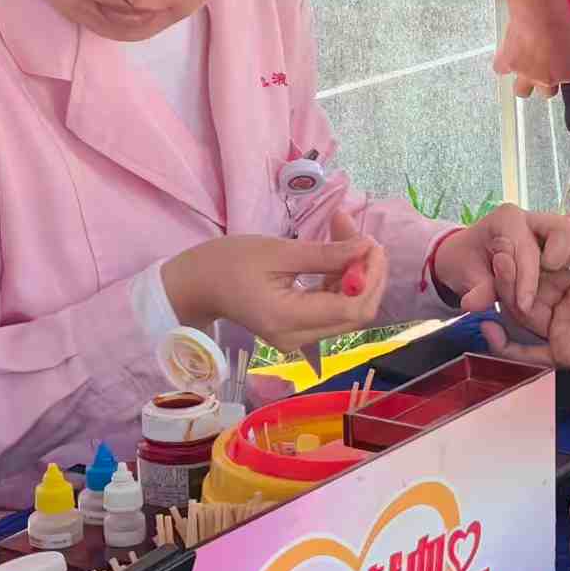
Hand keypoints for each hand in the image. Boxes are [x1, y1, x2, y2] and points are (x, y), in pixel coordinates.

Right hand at [161, 212, 387, 353]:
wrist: (197, 285)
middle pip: (356, 314)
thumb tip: (365, 249)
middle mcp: (298, 338)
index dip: (371, 278)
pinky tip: (336, 252)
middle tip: (363, 236)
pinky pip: (332, 309)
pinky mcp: (299, 330)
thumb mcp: (278, 252)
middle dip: (368, 274)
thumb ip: (325, 254)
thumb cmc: (229, 263)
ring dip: (355, 273)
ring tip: (345, 232)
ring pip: (347, 310)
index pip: (352, 310)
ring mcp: (299, 338)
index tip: (372, 244)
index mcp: (289, 320)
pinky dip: (340, 281)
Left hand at [432, 204, 569, 316]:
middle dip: (558, 258)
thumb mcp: (464, 276)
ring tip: (564, 272)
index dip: (526, 280)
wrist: (468, 256)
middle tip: (546, 280)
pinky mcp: (563, 237)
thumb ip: (476, 290)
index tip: (524, 306)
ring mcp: (550, 225)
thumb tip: (474, 304)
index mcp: (507, 220)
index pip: (526, 249)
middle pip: (564, 228)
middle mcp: (532, 217)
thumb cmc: (467, 262)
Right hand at [479, 201, 569, 373]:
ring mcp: (566, 333)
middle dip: (510, 277)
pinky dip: (505, 347)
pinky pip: (528, 355)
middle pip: (528, 294)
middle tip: (499, 256)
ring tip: (497, 272)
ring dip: (505, 297)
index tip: (514, 244)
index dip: (528, 261)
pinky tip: (488, 328)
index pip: (544, 274)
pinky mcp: (565, 352)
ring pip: (523, 316)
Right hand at [494, 10, 569, 99]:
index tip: (559, 62)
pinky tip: (507, 57)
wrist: (540, 15)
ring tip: (523, 70)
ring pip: (521, 91)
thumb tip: (567, 53)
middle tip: (543, 70)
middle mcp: (547, 79)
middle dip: (545, 84)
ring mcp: (526, 74)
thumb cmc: (559, 22)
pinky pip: (501, 70)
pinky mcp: (509, 65)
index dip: (562, 70)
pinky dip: (503, 65)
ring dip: (523, 84)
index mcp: (567, 73)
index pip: (568, 79)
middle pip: (547, 92)